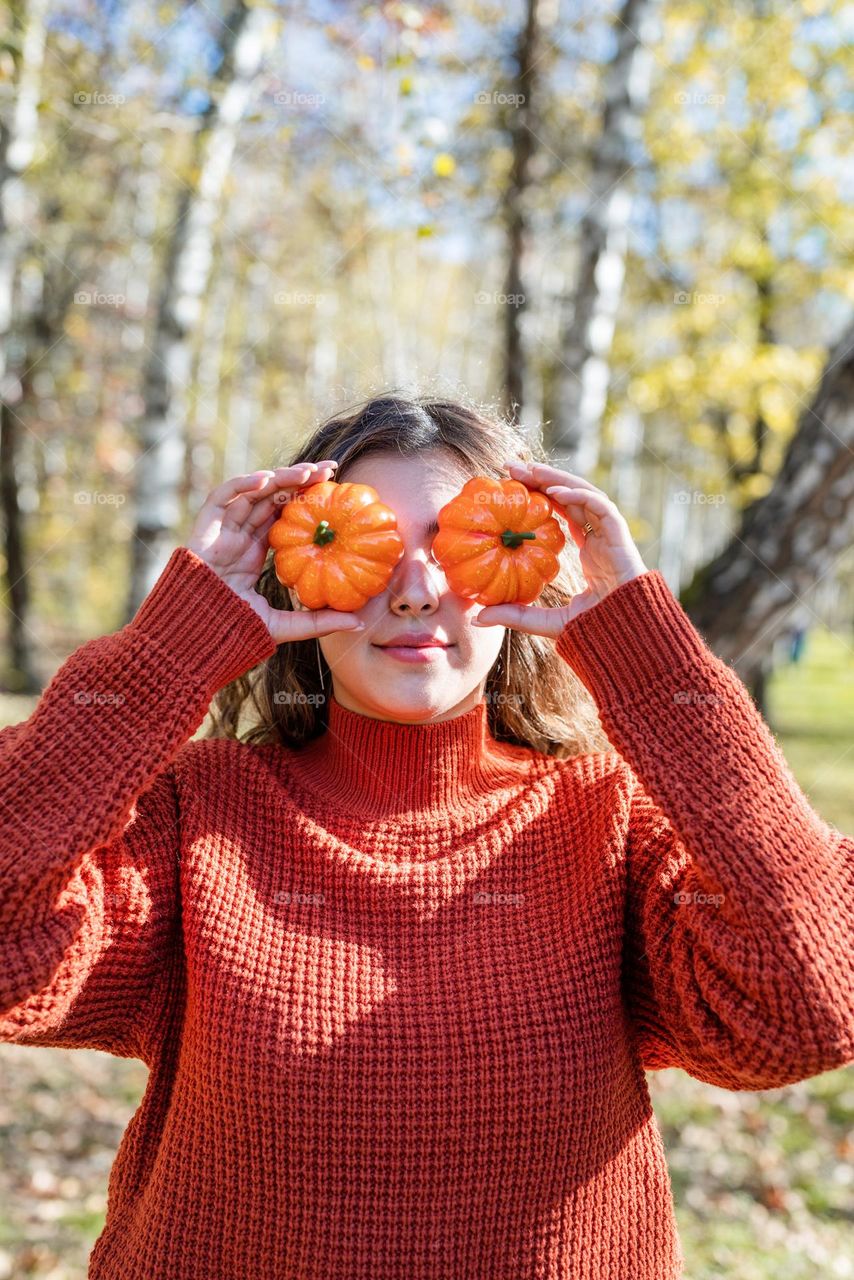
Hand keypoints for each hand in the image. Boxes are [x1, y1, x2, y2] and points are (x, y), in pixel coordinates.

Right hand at [184, 462, 365, 643]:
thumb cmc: (235, 633)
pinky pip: (223, 497)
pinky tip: (267, 479)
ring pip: (252, 492)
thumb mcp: (285, 626)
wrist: (196, 638)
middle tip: (330, 470)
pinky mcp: (205, 528)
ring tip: (308, 472)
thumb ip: (318, 621)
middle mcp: (240, 536)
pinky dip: (243, 484)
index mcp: (255, 552)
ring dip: (280, 477)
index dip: (306, 501)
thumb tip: (358, 622)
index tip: (336, 492)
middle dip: (299, 480)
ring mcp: (222, 530)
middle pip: (272, 498)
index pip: (284, 517)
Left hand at [472, 460, 648, 636]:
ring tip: (529, 470)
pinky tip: (554, 494)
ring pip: (584, 494)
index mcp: (588, 551)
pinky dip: (579, 496)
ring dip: (558, 479)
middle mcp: (599, 538)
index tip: (509, 487)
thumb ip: (516, 616)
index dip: (539, 497)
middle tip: (511, 467)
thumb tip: (478, 617)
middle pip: (570, 497)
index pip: (562, 514)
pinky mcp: (620, 537)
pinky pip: (600, 507)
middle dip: (543, 479)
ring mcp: (610, 536)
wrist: (628, 637)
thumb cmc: (595, 631)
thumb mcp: (546, 623)